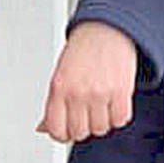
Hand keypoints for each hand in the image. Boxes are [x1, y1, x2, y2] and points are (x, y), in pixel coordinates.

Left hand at [38, 21, 136, 142]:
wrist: (107, 29)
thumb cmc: (83, 49)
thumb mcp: (60, 75)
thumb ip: (53, 104)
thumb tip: (42, 128)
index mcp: (58, 88)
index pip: (56, 130)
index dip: (63, 134)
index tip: (68, 129)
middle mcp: (78, 92)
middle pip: (80, 133)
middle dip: (84, 126)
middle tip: (87, 112)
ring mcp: (99, 94)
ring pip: (100, 129)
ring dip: (103, 120)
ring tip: (102, 103)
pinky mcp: (121, 92)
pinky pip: (120, 120)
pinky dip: (119, 115)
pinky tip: (114, 101)